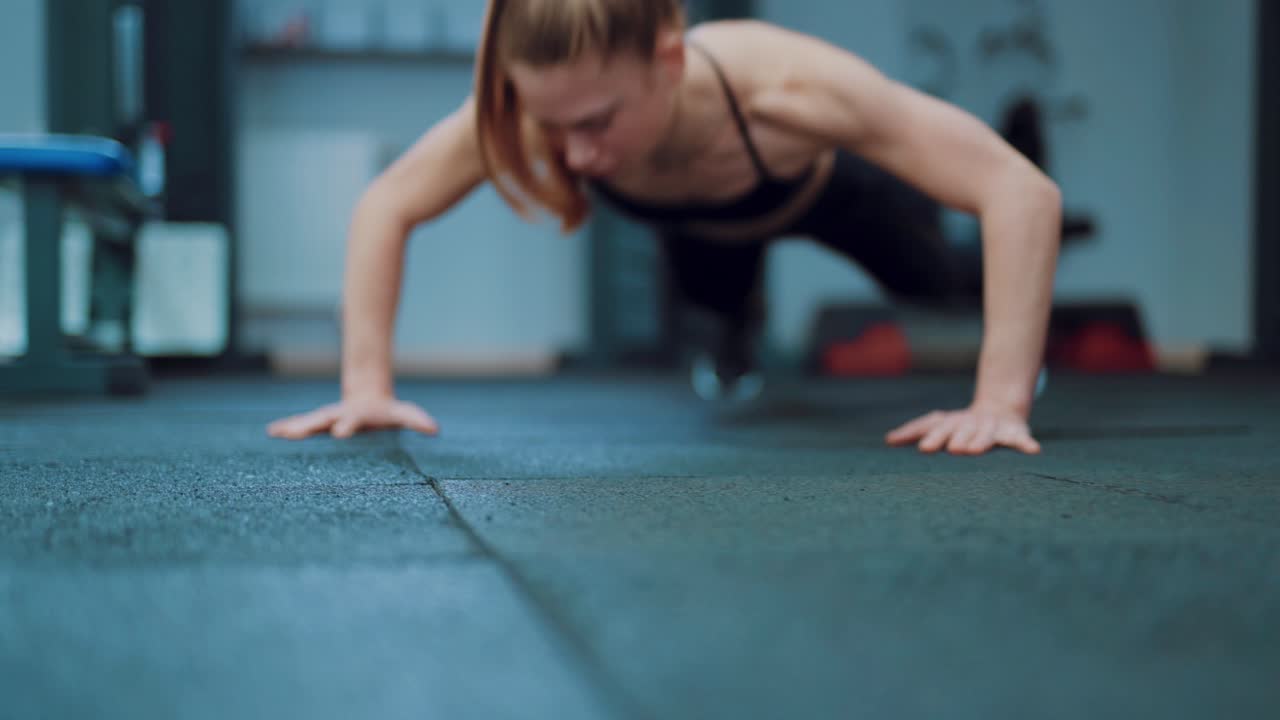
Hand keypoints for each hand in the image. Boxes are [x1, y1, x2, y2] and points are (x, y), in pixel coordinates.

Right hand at [267, 394, 439, 439]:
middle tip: (299, 434)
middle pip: (325, 419)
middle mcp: (340, 415)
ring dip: (295, 427)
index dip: (348, 425)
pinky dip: (288, 428)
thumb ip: (417, 420)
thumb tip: (434, 429)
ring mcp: (328, 417)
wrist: (370, 397)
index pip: (353, 420)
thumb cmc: (388, 412)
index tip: (339, 433)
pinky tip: (273, 432)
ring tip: (279, 433)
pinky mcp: (320, 422)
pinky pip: (301, 425)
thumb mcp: (404, 414)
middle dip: (313, 426)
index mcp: (359, 414)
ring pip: (310, 422)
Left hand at [885, 404, 1040, 455]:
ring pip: (987, 435)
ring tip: (976, 450)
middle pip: (963, 431)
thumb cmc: (960, 425)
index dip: (933, 437)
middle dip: (957, 439)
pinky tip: (1033, 450)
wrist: (998, 410)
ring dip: (982, 441)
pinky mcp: (1015, 432)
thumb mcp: (938, 424)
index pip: (939, 428)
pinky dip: (1027, 444)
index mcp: (952, 423)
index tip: (924, 449)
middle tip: (953, 449)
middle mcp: (971, 424)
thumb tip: (888, 440)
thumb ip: (914, 431)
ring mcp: (993, 428)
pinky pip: (1022, 440)